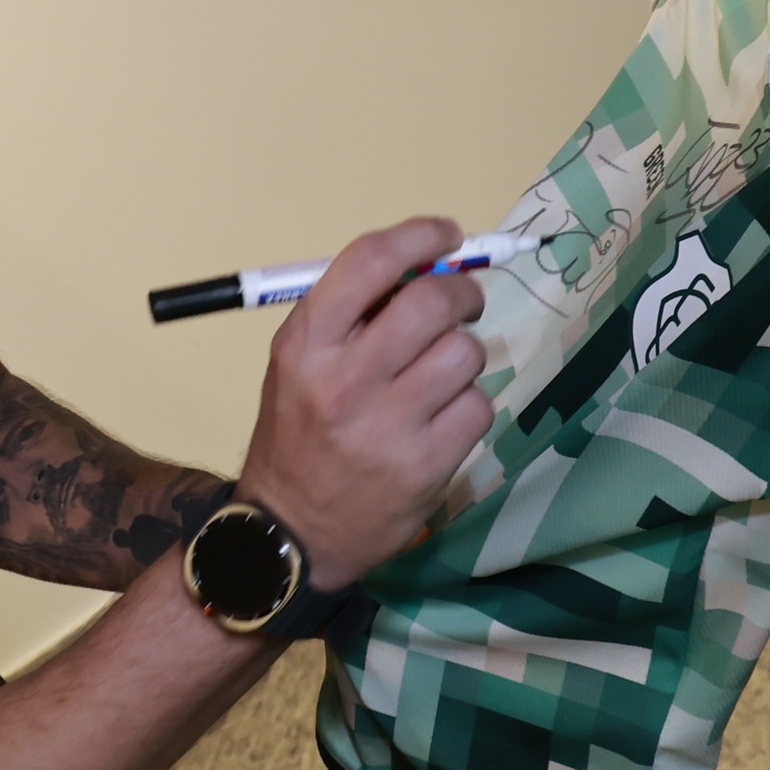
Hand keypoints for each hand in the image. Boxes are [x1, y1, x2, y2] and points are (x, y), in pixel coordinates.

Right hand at [236, 218, 494, 587]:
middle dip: (461, 293)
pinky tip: (442, 421)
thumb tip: (427, 266)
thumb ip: (352, 317)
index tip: (446, 236)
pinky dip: (469, 407)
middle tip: (462, 303)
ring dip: (464, 356)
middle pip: (430, 302)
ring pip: (465, 354)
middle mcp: (343, 379)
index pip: (370, 262)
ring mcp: (387, 425)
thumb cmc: (298, 436)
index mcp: (305, 344)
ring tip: (442, 376)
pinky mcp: (425, 465)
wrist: (290, 534)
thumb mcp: (300, 366)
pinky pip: (478, 407)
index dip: (420, 236)